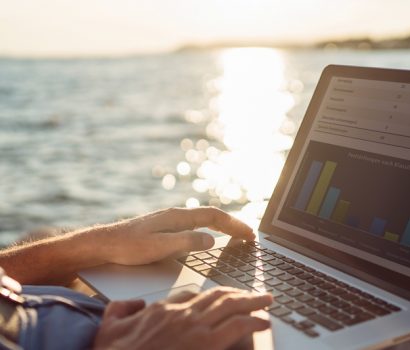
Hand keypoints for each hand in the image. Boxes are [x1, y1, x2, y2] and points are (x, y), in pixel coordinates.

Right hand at [93, 287, 271, 349]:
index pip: (193, 294)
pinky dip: (253, 321)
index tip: (222, 297)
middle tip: (254, 294)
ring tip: (266, 300)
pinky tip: (263, 322)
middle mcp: (182, 313)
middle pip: (218, 296)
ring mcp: (194, 327)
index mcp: (163, 308)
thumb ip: (122, 309)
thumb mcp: (109, 325)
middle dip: (239, 293)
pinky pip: (236, 326)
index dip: (212, 295)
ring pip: (231, 306)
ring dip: (252, 301)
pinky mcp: (205, 344)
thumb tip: (135, 303)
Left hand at [98, 207, 254, 264]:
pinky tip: (210, 238)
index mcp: (177, 217)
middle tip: (249, 236)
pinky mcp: (165, 229)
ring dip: (223, 227)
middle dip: (233, 224)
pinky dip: (210, 230)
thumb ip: (187, 242)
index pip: (214, 217)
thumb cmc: (127, 247)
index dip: (234, 225)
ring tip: (236, 236)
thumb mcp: (159, 247)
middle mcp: (176, 216)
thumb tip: (212, 240)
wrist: (102, 245)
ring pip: (204, 220)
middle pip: (212, 216)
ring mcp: (170, 221)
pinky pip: (195, 226)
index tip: (250, 235)